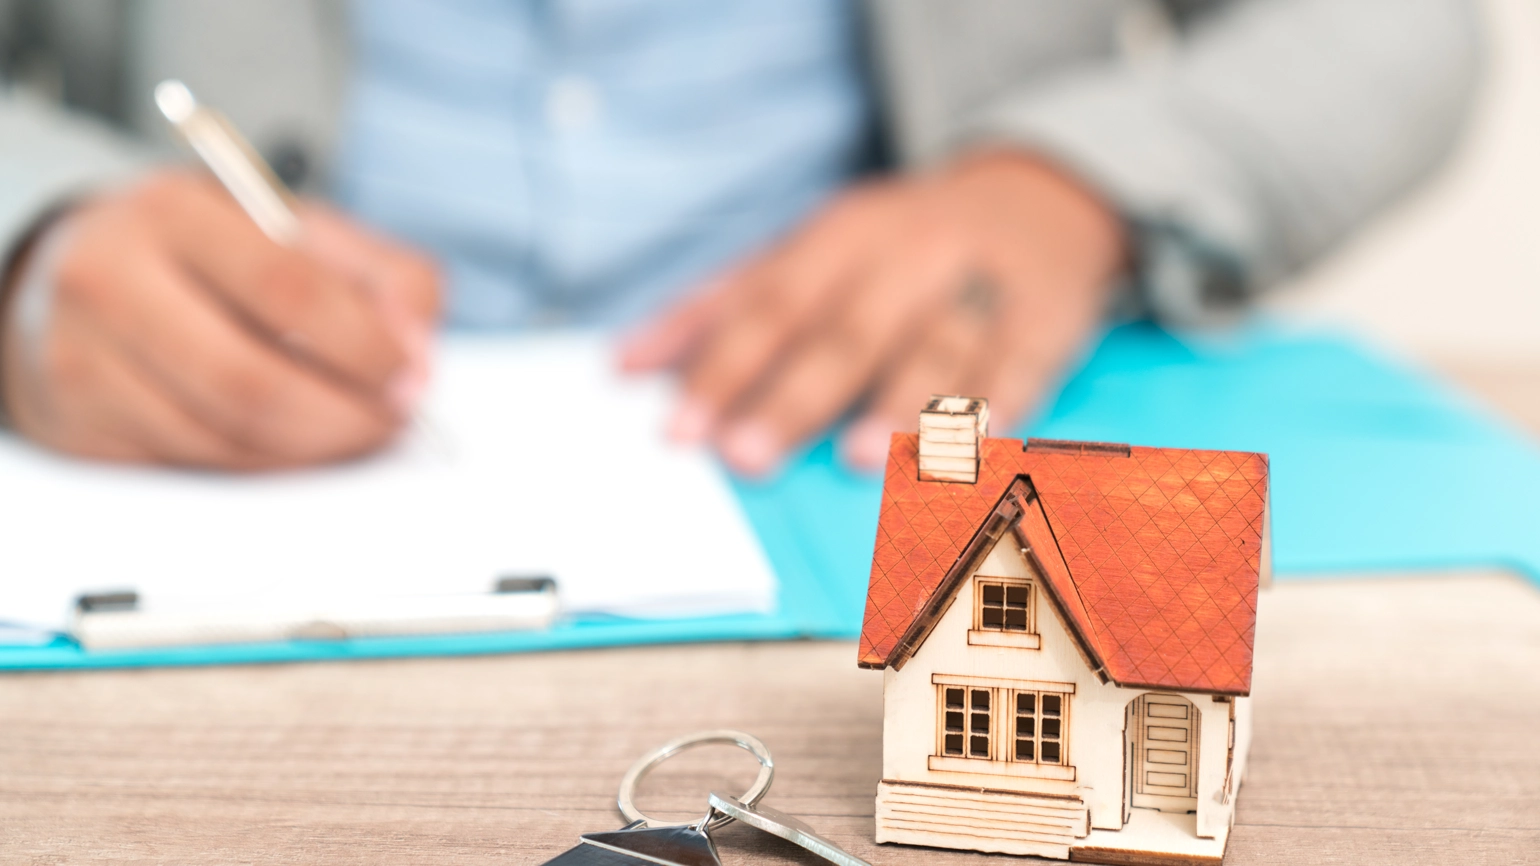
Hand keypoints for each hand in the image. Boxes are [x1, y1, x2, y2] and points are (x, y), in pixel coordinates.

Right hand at [0, 171, 440, 469]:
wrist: (89, 271)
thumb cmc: (214, 255)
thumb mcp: (298, 232)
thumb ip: (380, 275)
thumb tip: (416, 347)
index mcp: (173, 213)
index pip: (287, 289)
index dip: (364, 345)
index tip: (411, 376)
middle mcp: (110, 281)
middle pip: (250, 382)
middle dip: (344, 416)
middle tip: (392, 420)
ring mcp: (82, 359)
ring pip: (225, 438)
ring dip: (311, 448)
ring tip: (353, 429)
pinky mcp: (81, 426)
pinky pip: (195, 466)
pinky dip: (263, 464)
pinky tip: (292, 441)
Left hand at [621, 151, 1125, 475]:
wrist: (1040, 197)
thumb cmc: (900, 243)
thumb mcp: (811, 250)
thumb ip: (721, 305)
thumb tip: (625, 364)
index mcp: (844, 236)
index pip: (772, 304)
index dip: (723, 367)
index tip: (679, 430)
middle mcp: (911, 254)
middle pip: (847, 330)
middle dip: (794, 395)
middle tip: (746, 457)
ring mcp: (983, 284)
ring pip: (937, 347)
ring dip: (895, 404)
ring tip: (853, 459)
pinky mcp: (1048, 318)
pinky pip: (1023, 368)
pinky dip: (998, 411)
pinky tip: (970, 451)